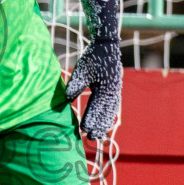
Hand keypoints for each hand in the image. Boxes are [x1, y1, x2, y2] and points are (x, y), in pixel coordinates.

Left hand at [65, 0, 122, 139]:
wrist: (107, 45)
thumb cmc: (92, 57)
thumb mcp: (82, 69)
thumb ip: (75, 84)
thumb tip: (66, 99)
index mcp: (105, 87)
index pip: (96, 107)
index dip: (90, 119)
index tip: (83, 130)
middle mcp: (113, 92)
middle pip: (106, 113)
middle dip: (99, 126)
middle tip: (91, 139)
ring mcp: (116, 91)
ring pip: (111, 112)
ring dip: (105, 124)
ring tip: (99, 136)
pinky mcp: (115, 90)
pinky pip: (114, 107)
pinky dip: (109, 116)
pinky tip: (106, 123)